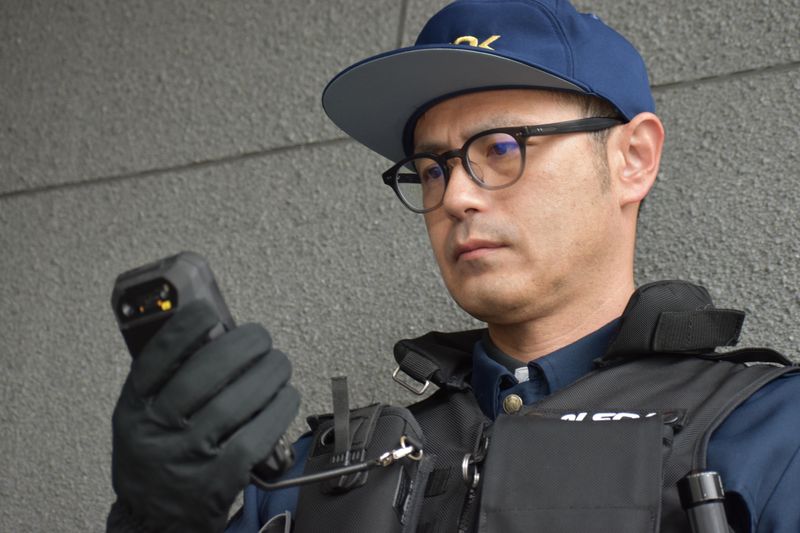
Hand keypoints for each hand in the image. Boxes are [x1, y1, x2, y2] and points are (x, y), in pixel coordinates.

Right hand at [109, 300, 299, 532]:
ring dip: (269, 374)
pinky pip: (257, 436)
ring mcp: (188, 457)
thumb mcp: (143, 418)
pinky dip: (278, 410)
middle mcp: (157, 432)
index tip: (208, 311)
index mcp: (134, 409)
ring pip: (237, 402)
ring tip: (279, 364)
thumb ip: (167, 380)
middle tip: (261, 337)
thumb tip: (215, 334)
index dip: (185, 327)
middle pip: (205, 374)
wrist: (155, 522)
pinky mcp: (220, 481)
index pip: (156, 358)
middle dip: (242, 345)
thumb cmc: (157, 458)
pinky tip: (286, 397)